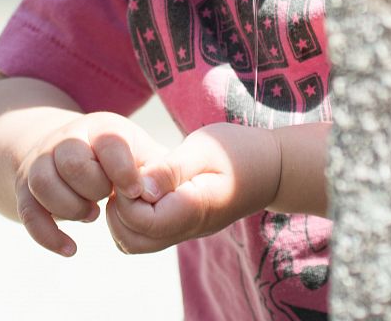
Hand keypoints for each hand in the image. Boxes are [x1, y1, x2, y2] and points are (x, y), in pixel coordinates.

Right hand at [15, 111, 167, 255]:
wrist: (70, 150)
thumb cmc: (121, 159)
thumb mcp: (143, 154)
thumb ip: (159, 171)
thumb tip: (152, 194)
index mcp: (100, 127)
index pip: (108, 141)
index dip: (123, 171)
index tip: (135, 192)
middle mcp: (66, 139)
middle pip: (72, 161)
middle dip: (94, 188)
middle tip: (107, 197)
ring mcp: (41, 162)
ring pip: (43, 183)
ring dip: (70, 207)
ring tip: (91, 213)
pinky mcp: (26, 188)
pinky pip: (28, 213)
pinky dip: (48, 235)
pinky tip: (71, 249)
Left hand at [106, 122, 281, 253]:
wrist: (272, 168)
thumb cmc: (240, 151)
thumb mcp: (206, 149)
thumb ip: (171, 169)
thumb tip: (138, 188)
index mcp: (191, 210)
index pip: (140, 220)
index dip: (125, 195)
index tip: (133, 168)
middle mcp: (184, 229)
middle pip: (131, 240)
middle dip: (118, 209)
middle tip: (128, 175)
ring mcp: (183, 231)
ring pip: (135, 242)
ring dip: (123, 214)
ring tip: (134, 180)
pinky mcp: (181, 226)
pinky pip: (146, 234)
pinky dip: (133, 216)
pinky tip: (143, 186)